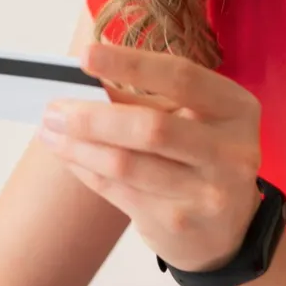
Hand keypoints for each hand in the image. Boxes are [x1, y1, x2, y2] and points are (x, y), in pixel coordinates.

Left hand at [38, 40, 263, 271]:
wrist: (227, 231)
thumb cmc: (201, 158)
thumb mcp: (191, 120)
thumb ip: (147, 98)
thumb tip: (86, 77)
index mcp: (236, 109)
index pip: (181, 77)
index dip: (131, 63)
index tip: (85, 54)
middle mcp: (231, 151)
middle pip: (151, 128)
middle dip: (93, 117)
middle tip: (54, 109)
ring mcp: (207, 193)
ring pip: (127, 164)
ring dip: (79, 146)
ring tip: (49, 131)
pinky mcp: (178, 223)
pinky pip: (118, 191)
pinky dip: (86, 170)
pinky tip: (68, 156)